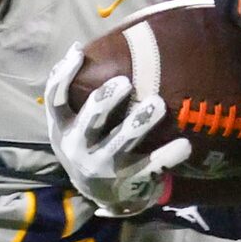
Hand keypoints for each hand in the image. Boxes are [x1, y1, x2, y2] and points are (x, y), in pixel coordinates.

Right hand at [42, 42, 190, 216]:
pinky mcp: (127, 179)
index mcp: (62, 129)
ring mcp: (102, 165)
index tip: (78, 53)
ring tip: (158, 104)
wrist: (99, 194)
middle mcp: (78, 147)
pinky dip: (167, 155)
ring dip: (140, 122)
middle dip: (107, 100)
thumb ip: (76, 94)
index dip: (63, 76)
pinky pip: (150, 166)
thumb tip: (78, 47)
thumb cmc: (88, 144)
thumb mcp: (73, 124)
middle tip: (125, 83)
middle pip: (90, 119)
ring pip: (122, 142)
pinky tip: (185, 144)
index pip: (55, 99)